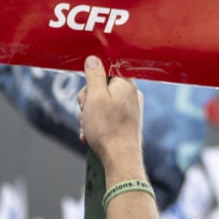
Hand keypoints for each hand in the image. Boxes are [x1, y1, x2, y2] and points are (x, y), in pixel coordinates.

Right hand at [76, 56, 143, 177]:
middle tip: (87, 114)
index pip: (104, 72)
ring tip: (89, 129)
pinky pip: (106, 119)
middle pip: (100, 90)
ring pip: (100, 106)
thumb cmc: (107, 129)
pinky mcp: (126, 124)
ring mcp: (130, 110)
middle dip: (88, 103)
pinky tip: (91, 136)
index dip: (91, 84)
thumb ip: (93, 75)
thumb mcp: (94, 97)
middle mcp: (131, 95)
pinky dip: (96, 126)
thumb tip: (93, 59)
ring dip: (89, 117)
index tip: (88, 96)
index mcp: (126, 84)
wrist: (120, 159)